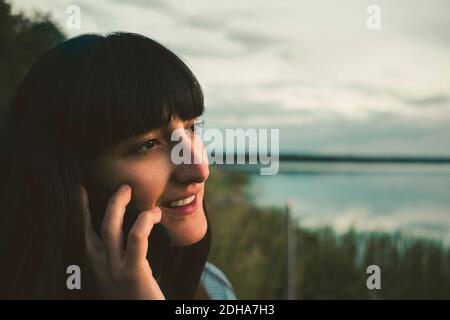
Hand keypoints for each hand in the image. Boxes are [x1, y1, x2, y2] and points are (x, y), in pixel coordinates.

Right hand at [81, 184, 164, 298]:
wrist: (145, 318)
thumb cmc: (138, 299)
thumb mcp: (123, 279)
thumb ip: (122, 261)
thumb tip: (130, 237)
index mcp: (98, 271)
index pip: (85, 238)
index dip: (81, 215)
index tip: (80, 194)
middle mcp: (101, 270)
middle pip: (92, 229)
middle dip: (96, 204)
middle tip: (115, 187)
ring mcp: (115, 272)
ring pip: (109, 229)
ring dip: (117, 205)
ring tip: (127, 190)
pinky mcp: (134, 273)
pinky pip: (136, 240)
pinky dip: (143, 222)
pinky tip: (153, 214)